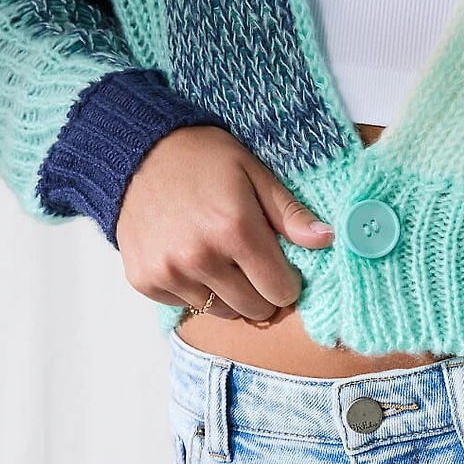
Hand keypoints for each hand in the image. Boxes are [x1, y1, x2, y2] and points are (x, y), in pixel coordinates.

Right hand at [115, 124, 334, 319]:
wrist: (137, 152)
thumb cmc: (203, 160)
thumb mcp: (254, 174)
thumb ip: (290, 213)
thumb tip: (326, 240)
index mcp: (235, 230)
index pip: (281, 291)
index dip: (287, 281)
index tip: (280, 265)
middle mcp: (200, 257)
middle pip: (254, 308)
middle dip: (262, 291)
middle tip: (251, 263)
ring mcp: (169, 272)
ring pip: (221, 311)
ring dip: (228, 293)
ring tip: (219, 258)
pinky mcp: (145, 280)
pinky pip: (186, 305)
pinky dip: (194, 290)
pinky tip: (189, 258)